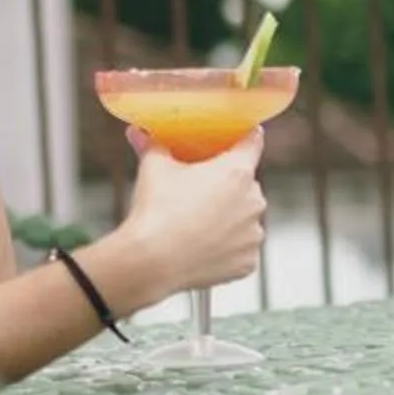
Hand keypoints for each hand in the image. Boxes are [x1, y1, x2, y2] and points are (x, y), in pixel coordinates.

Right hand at [116, 127, 268, 295]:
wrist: (152, 261)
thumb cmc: (157, 212)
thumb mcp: (154, 167)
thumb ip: (154, 145)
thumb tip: (140, 133)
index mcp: (237, 172)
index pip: (253, 142)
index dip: (245, 137)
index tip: (240, 136)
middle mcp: (254, 201)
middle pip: (245, 183)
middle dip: (225, 184)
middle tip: (198, 189)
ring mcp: (253, 233)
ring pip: (244, 217)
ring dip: (227, 216)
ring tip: (196, 222)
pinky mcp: (248, 261)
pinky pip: (240, 247)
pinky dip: (226, 246)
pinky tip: (202, 245)